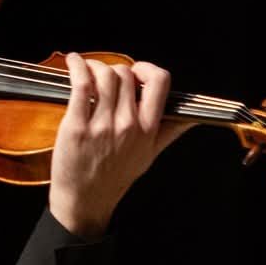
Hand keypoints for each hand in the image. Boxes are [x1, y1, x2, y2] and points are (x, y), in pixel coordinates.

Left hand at [46, 54, 188, 239]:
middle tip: (106, 78)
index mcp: (147, 130)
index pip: (159, 82)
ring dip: (94, 67)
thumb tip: (192, 118)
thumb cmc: (114, 179)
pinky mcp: (76, 127)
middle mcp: (128, 126)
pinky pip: (81, 84)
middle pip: (126, 74)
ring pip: (104, 75)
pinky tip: (73, 63)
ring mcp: (102, 126)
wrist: (85, 201)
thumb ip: (170, 132)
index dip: (147, 69)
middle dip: (115, 70)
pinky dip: (76, 66)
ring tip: (87, 72)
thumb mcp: (149, 156)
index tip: (137, 73)